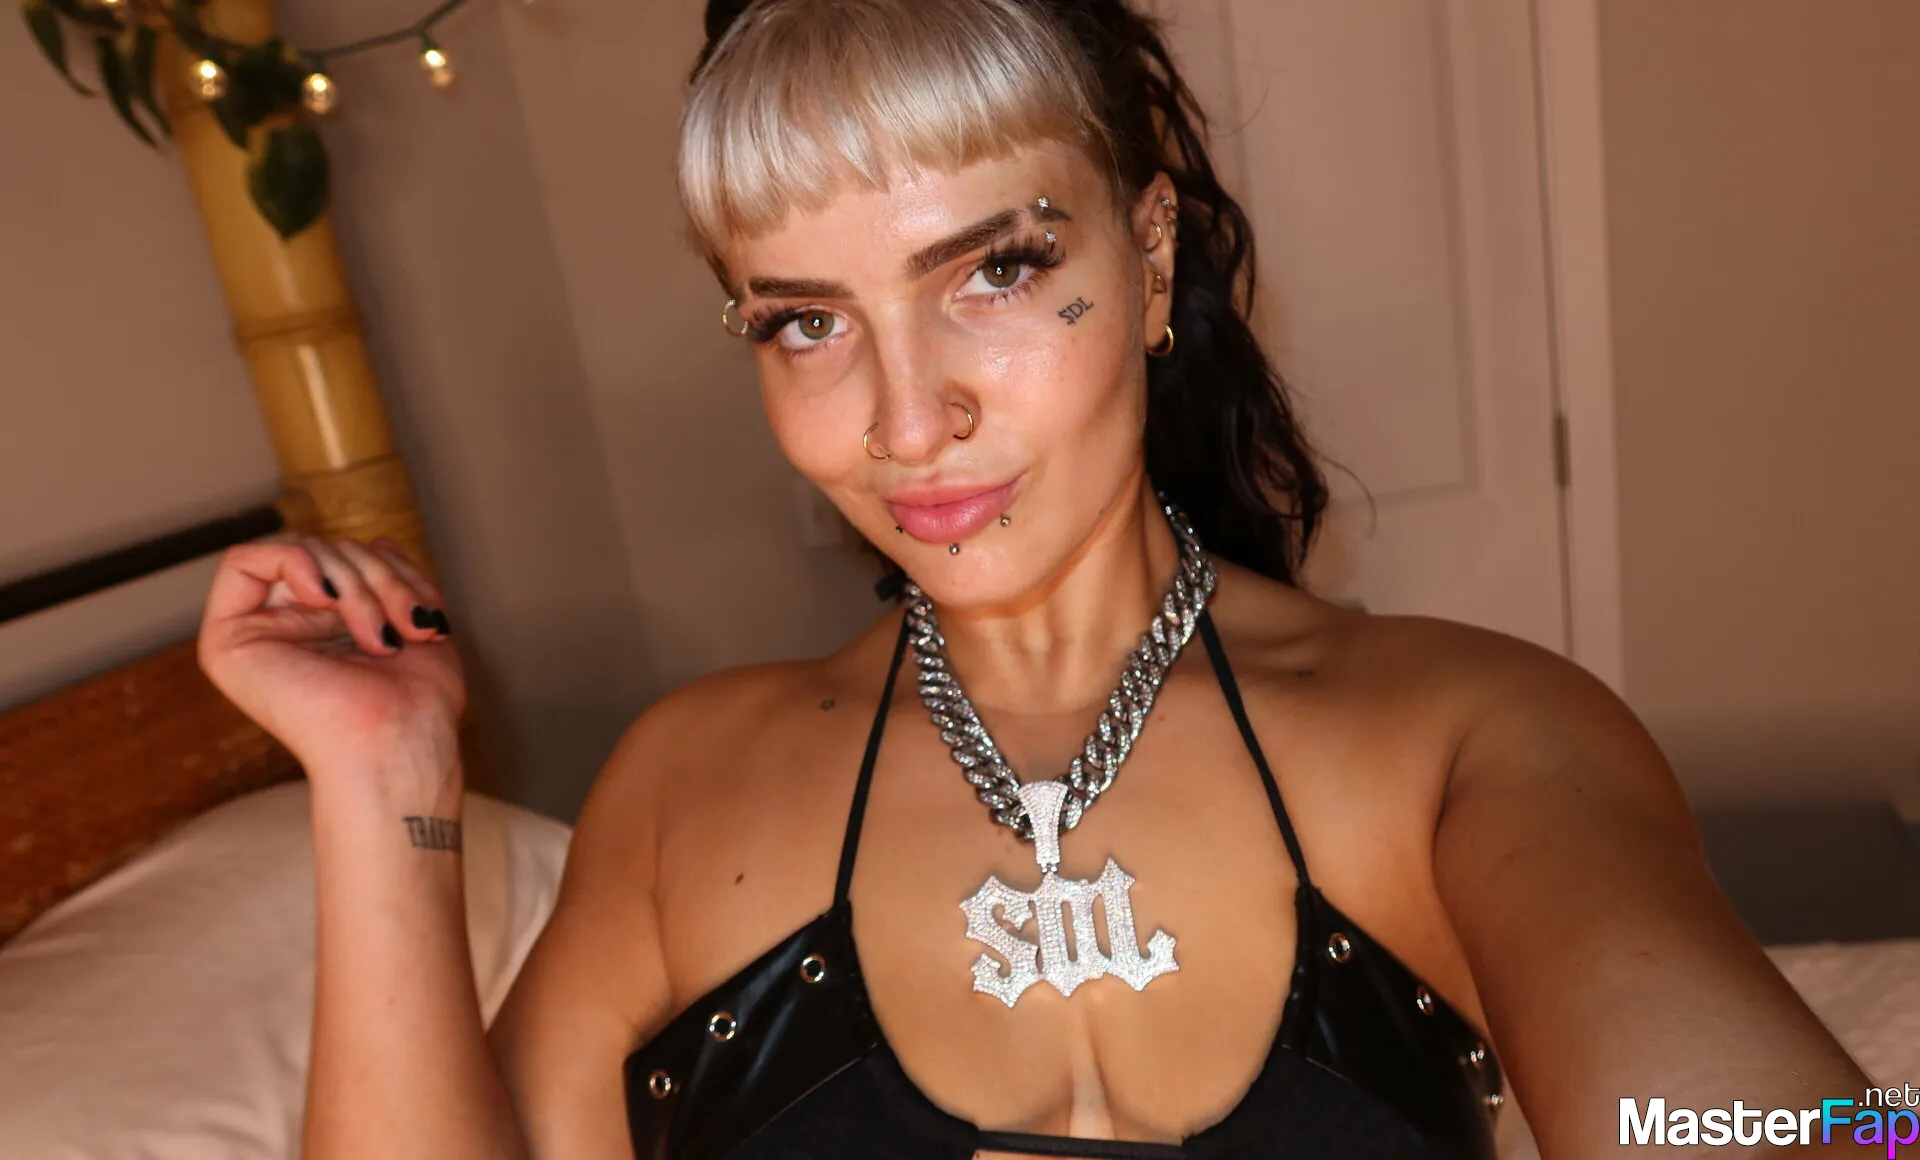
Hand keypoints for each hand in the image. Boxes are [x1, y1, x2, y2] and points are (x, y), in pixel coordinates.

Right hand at [197, 534, 465, 799]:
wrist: (399, 747)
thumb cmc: (415, 704)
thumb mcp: (415, 620)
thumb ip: (392, 580)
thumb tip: (377, 542)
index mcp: (326, 626)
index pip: (346, 556)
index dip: (388, 565)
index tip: (420, 610)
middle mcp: (286, 629)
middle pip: (328, 550)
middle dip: (380, 576)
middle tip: (410, 624)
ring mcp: (254, 635)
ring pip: (302, 552)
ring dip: (360, 584)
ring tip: (386, 636)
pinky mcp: (226, 641)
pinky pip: (244, 560)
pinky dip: (296, 563)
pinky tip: (326, 598)